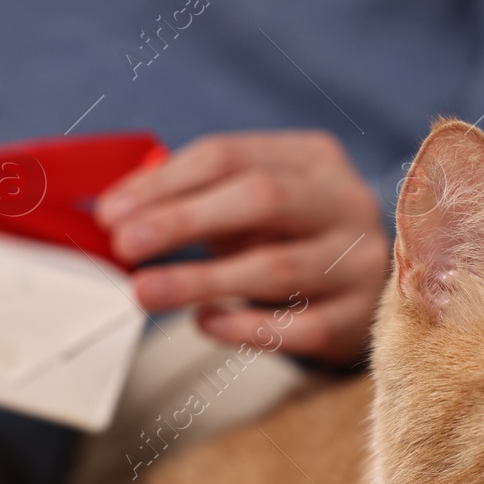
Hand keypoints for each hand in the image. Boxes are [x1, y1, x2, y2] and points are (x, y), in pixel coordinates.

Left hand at [96, 131, 389, 365]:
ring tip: (145, 292)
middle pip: (260, 199)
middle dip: (183, 220)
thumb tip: (118, 213)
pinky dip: (244, 327)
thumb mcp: (254, 208)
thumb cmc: (293, 241)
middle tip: (126, 245)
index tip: (112, 214)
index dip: (164, 183)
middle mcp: (345, 202)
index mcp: (312, 159)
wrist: (372, 295)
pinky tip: (205, 323)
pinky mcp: (359, 319)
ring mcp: (360, 262)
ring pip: (276, 267)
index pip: (228, 156)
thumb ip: (196, 200)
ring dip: (200, 280)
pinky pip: (297, 327)